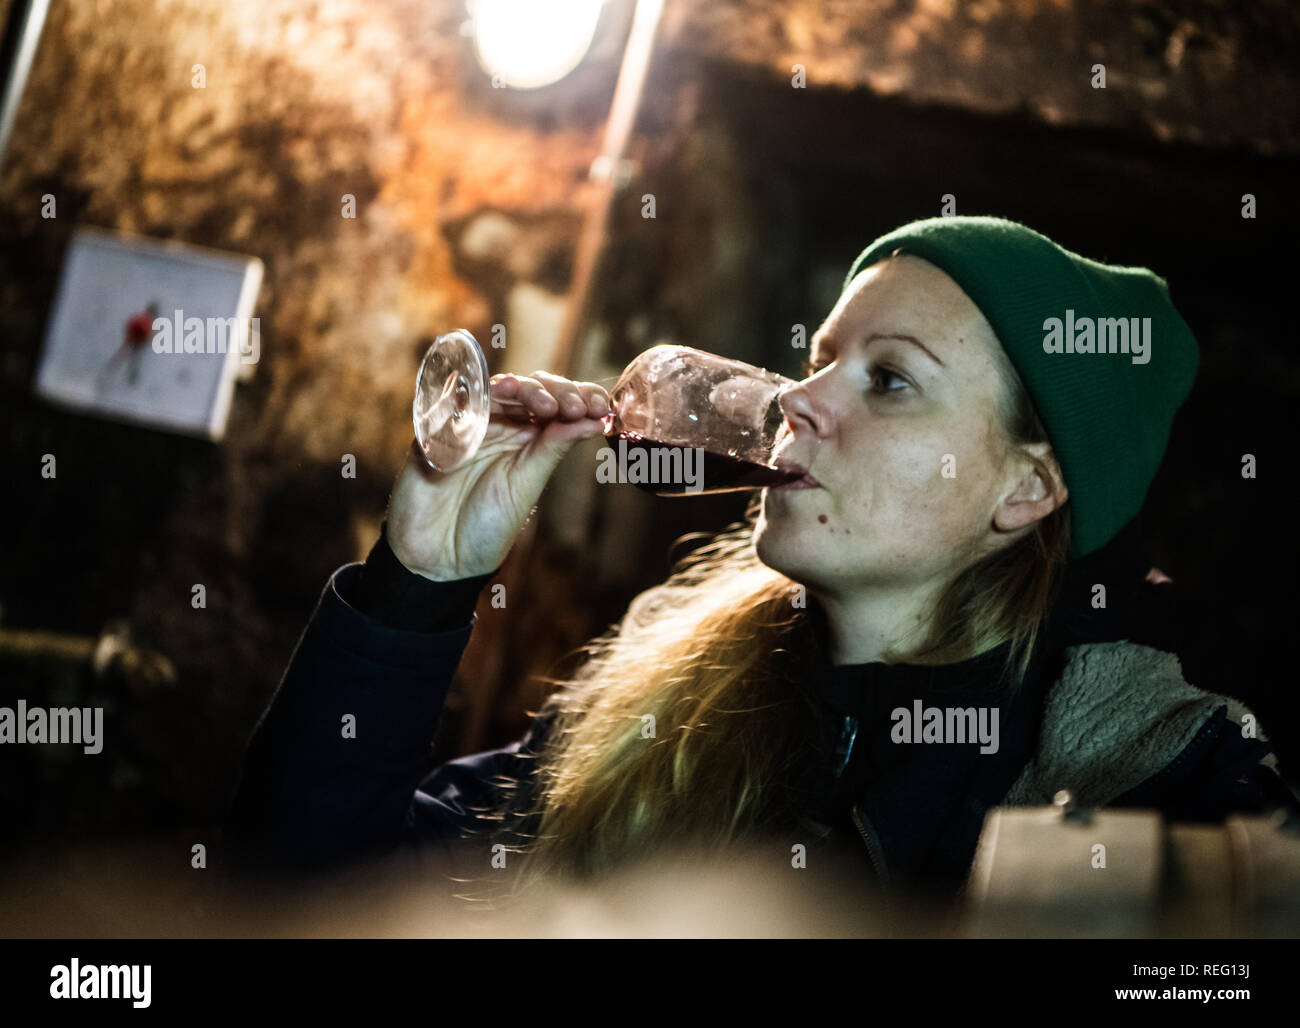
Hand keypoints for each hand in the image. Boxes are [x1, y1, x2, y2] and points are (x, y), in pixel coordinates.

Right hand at [385, 371, 609, 579]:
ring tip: (545, 405)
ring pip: (498, 389)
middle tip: (574, 407)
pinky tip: (499, 400)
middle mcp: (502, 427)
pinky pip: (456, 402)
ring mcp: (469, 424)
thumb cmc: (485, 527)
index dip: (579, 396)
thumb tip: (597, 419)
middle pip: (531, 389)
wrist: (438, 556)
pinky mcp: (437, 428)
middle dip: (557, 391)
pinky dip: (479, 398)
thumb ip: (554, 449)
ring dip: (524, 389)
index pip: (557, 404)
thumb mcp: (526, 486)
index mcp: (529, 440)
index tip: (599, 405)